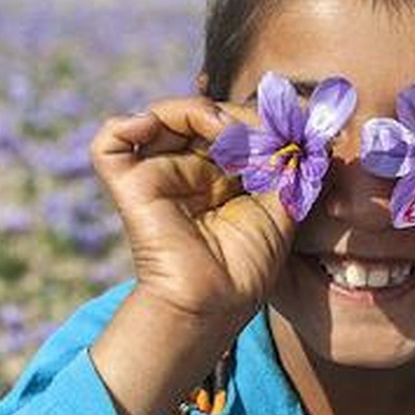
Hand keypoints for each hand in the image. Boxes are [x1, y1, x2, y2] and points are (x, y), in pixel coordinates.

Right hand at [89, 96, 295, 326]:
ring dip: (196, 111)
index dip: (257, 120)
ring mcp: (157, 174)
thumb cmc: (247, 266)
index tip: (290, 134)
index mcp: (220, 174)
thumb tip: (305, 131)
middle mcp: (187, 169)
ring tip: (225, 131)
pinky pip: (110, 142)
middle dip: (236, 116)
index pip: (231, 124)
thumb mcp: (282, 206)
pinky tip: (157, 127)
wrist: (216, 303)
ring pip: (162, 116)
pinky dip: (127, 123)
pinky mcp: (130, 185)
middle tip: (264, 134)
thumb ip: (287, 166)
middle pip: (200, 115)